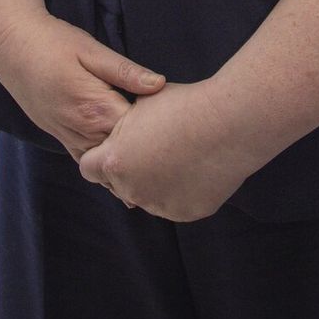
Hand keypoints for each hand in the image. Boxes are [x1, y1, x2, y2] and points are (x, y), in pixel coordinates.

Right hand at [0, 12, 167, 163]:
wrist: (11, 48)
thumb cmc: (52, 42)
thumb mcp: (91, 50)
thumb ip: (126, 71)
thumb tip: (160, 84)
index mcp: (95, 107)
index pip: (138, 131)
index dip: (160, 129)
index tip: (180, 124)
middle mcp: (82, 129)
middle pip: (124, 153)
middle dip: (147, 152)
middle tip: (177, 152)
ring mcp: (69, 137)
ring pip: (105, 163)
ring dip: (127, 163)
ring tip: (155, 166)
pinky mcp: (60, 137)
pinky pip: (85, 161)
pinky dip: (103, 168)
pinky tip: (121, 175)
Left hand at [77, 79, 258, 222]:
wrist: (229, 122)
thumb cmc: (184, 106)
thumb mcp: (140, 105)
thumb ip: (121, 127)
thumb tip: (117, 131)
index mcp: (115, 161)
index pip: (89, 169)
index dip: (100, 156)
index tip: (116, 147)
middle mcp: (133, 189)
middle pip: (119, 184)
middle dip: (130, 169)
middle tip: (153, 148)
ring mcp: (159, 205)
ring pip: (147, 196)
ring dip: (155, 182)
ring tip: (178, 154)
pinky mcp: (186, 213)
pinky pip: (175, 204)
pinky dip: (181, 190)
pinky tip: (195, 167)